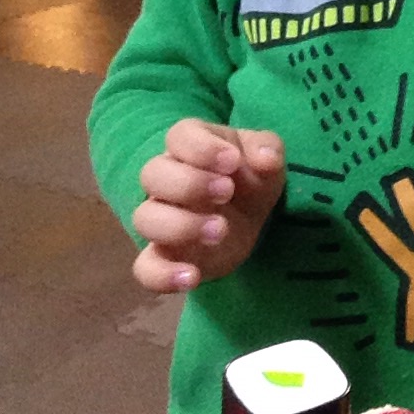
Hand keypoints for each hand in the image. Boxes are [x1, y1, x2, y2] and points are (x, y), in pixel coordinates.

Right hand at [132, 118, 284, 292]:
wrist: (249, 217)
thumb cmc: (251, 175)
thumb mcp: (267, 156)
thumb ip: (269, 149)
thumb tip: (266, 159)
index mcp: (190, 145)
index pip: (179, 136)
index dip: (202, 148)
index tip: (232, 161)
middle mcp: (166, 179)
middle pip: (153, 174)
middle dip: (190, 184)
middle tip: (226, 192)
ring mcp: (160, 218)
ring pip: (145, 218)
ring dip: (181, 226)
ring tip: (220, 230)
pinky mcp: (164, 256)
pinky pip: (145, 268)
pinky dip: (162, 275)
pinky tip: (192, 277)